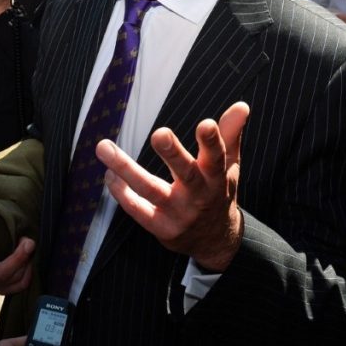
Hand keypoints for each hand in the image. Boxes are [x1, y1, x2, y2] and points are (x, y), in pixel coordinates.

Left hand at [101, 102, 248, 271]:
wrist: (215, 240)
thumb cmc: (218, 193)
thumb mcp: (229, 165)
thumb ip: (230, 134)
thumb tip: (242, 105)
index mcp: (217, 178)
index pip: (217, 157)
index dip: (212, 141)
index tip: (206, 123)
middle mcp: (199, 196)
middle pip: (186, 174)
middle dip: (173, 154)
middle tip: (160, 134)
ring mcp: (178, 213)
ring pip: (150, 190)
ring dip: (125, 168)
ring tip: (104, 147)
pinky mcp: (160, 227)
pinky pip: (136, 209)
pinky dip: (121, 191)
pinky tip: (109, 173)